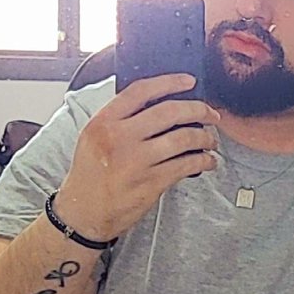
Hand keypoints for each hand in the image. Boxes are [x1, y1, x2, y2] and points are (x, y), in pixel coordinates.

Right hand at [55, 74, 221, 241]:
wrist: (83, 212)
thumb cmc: (89, 175)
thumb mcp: (93, 137)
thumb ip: (118, 119)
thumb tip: (157, 105)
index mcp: (104, 122)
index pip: (141, 91)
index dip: (169, 82)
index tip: (188, 81)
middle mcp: (120, 138)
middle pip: (169, 112)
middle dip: (198, 110)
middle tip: (210, 114)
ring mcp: (136, 161)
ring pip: (183, 139)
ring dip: (204, 138)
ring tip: (210, 140)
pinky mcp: (150, 183)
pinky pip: (185, 165)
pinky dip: (203, 161)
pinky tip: (208, 161)